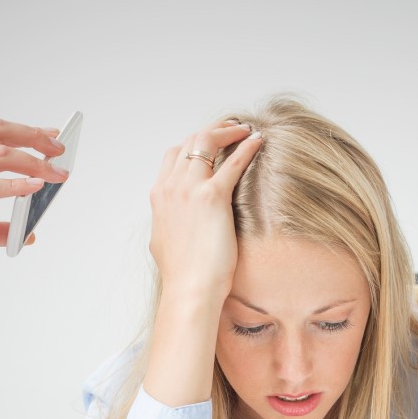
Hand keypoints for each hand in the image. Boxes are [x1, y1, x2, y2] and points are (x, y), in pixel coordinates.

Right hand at [148, 120, 261, 295]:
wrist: (189, 289)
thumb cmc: (182, 273)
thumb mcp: (165, 240)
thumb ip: (169, 222)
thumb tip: (173, 222)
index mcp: (160, 196)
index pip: (174, 154)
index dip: (194, 144)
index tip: (212, 144)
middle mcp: (171, 187)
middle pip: (190, 142)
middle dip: (213, 131)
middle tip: (233, 129)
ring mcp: (189, 189)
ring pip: (206, 142)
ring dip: (228, 131)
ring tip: (245, 130)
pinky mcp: (212, 197)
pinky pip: (232, 162)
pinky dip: (246, 147)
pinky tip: (258, 140)